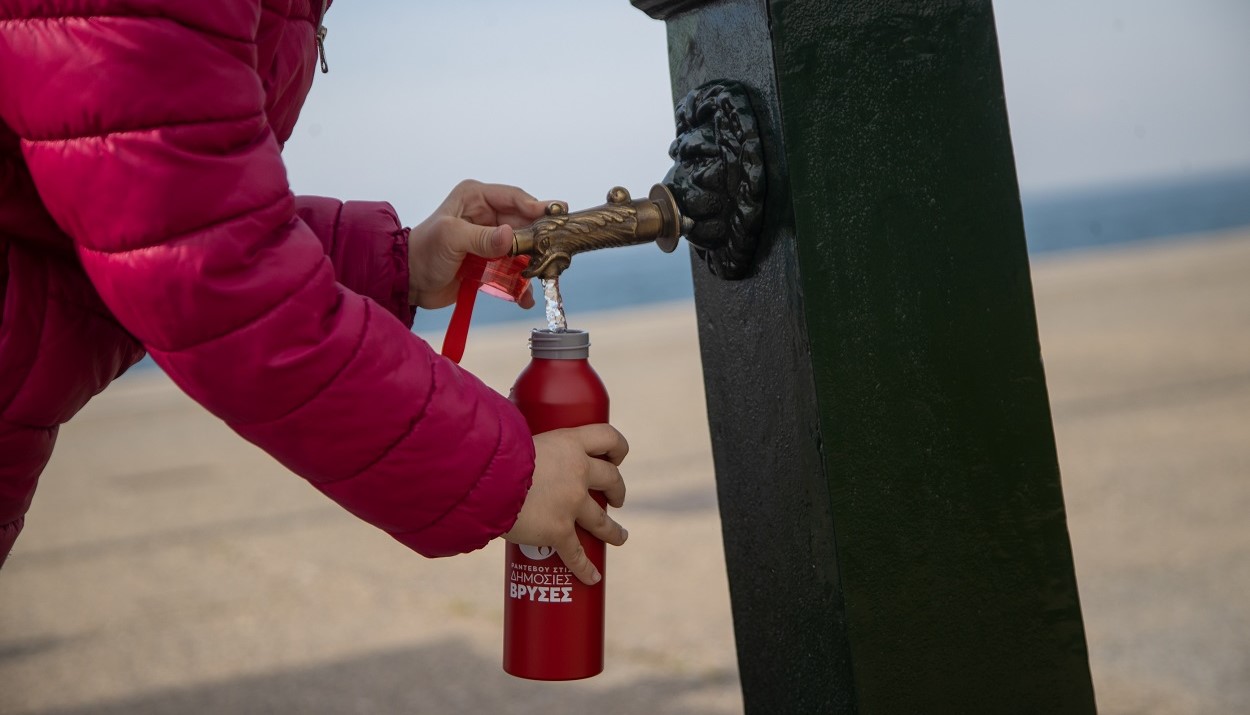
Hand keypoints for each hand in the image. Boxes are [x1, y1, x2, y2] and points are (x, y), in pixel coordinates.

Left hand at [407, 179, 556, 309]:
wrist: (410, 282)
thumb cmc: (424, 252)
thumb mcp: (451, 238)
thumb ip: (482, 238)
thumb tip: (509, 236)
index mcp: (476, 198)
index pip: (513, 198)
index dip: (535, 207)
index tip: (554, 216)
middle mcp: (487, 215)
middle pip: (524, 224)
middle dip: (537, 239)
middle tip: (553, 249)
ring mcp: (490, 240)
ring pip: (522, 248)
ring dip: (532, 263)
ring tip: (540, 275)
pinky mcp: (491, 262)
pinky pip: (513, 270)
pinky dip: (521, 283)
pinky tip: (525, 296)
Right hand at [504, 424, 629, 585]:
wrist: (481, 478)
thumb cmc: (489, 452)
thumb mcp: (513, 439)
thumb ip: (517, 444)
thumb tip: (501, 441)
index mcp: (569, 443)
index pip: (608, 438)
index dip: (617, 448)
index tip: (616, 458)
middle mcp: (578, 471)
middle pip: (612, 480)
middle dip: (617, 490)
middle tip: (615, 499)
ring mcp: (571, 503)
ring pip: (602, 521)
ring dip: (613, 531)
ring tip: (619, 536)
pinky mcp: (558, 531)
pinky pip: (576, 554)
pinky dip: (584, 568)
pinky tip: (591, 577)